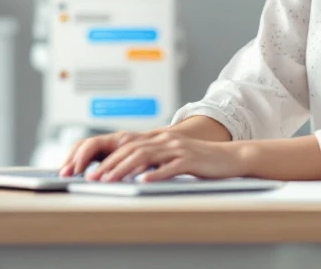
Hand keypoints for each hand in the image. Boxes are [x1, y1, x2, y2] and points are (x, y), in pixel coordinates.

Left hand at [76, 130, 248, 182]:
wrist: (229, 157)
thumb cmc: (200, 160)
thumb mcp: (173, 156)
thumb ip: (154, 159)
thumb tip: (131, 171)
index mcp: (159, 138)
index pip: (126, 145)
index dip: (107, 156)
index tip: (91, 170)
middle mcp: (165, 140)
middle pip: (131, 149)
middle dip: (109, 164)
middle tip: (92, 178)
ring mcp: (178, 149)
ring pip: (145, 156)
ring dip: (124, 169)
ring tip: (109, 181)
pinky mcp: (190, 160)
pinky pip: (169, 167)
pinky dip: (154, 174)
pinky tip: (143, 182)